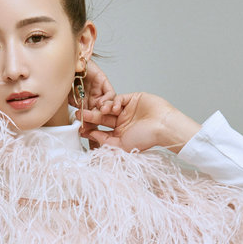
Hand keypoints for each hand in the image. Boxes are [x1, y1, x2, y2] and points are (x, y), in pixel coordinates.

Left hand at [79, 92, 199, 153]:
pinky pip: (118, 99)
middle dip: (90, 116)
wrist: (163, 126)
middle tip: (78, 114)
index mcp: (119, 134)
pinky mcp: (132, 99)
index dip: (90, 129)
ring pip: (108, 107)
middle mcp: (121, 122)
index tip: (79, 128)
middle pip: (101, 118)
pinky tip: (114, 108)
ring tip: (101, 111)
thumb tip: (91, 135)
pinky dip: (113, 102)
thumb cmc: (146, 139)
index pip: (100, 130)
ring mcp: (126, 110)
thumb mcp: (122, 145)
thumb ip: (105, 141)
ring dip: (102, 108)